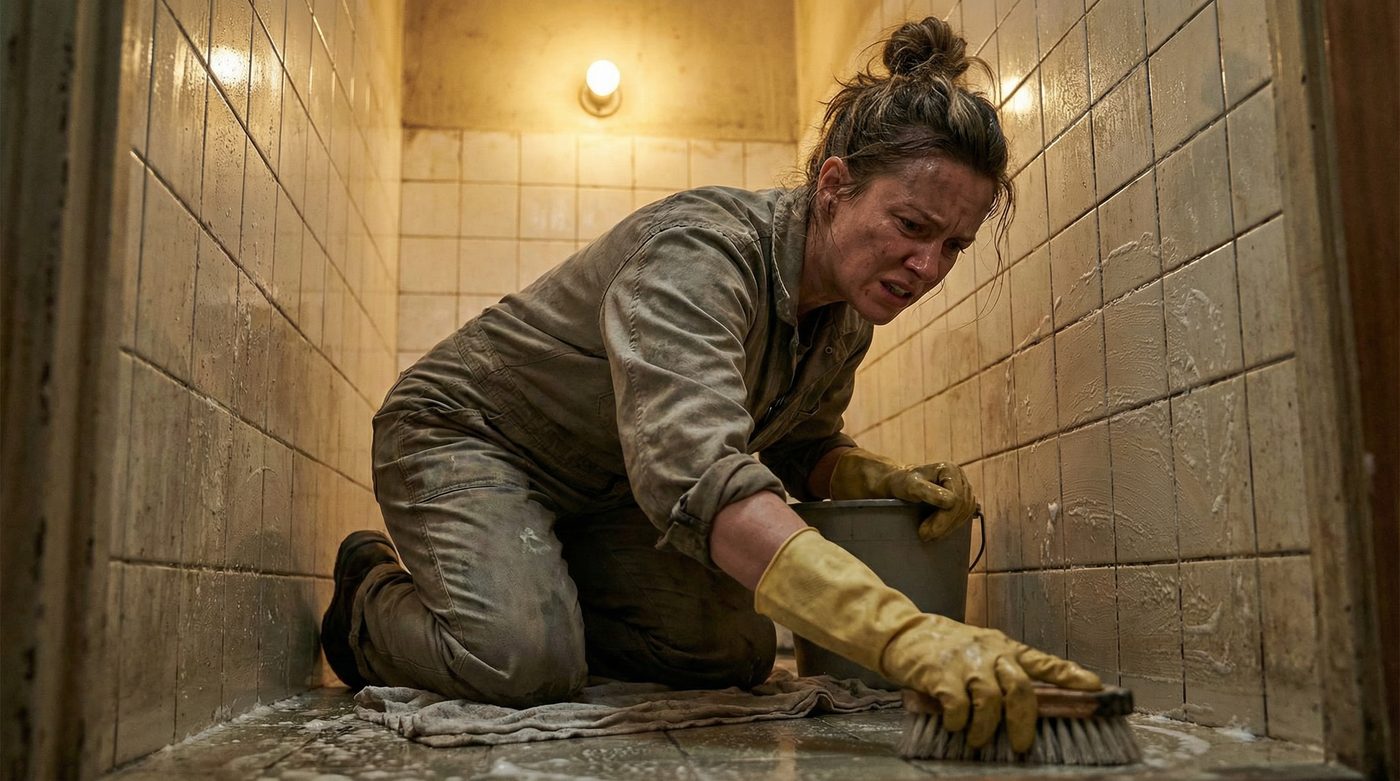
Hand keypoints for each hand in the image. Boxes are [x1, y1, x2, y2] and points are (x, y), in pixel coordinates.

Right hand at [754, 528, 1099, 751]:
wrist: (902, 634)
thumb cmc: (943, 649)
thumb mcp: (978, 652)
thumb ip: (1000, 672)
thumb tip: (1024, 708)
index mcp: (1003, 648)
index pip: (1043, 662)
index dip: (1070, 676)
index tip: (1096, 689)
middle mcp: (990, 652)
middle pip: (1020, 689)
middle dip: (1024, 722)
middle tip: (1020, 745)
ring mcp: (965, 661)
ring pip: (990, 701)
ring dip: (985, 728)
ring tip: (977, 740)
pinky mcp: (940, 672)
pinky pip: (958, 704)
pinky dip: (959, 721)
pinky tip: (954, 725)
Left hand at [828, 447, 977, 540]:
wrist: (896, 484)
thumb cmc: (901, 483)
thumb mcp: (910, 485)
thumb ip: (928, 492)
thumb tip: (951, 502)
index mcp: (951, 470)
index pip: (957, 500)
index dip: (943, 519)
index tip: (924, 532)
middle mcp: (960, 477)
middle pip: (963, 507)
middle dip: (945, 525)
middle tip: (925, 537)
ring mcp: (963, 488)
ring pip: (965, 513)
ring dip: (949, 528)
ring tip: (930, 537)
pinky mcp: (962, 500)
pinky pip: (964, 516)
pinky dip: (952, 526)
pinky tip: (939, 532)